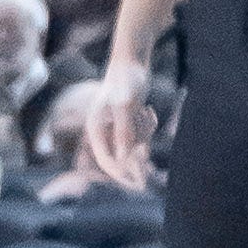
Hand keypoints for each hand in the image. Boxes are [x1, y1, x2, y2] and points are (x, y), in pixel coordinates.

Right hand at [84, 52, 155, 189]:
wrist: (132, 62)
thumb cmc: (125, 81)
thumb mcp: (126, 106)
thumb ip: (124, 132)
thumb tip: (123, 159)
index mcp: (96, 129)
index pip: (106, 161)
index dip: (121, 175)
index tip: (140, 185)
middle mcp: (104, 130)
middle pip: (122, 157)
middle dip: (138, 154)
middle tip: (151, 152)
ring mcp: (117, 127)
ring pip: (134, 146)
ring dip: (144, 135)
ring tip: (144, 112)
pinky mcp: (130, 121)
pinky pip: (142, 135)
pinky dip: (148, 127)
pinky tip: (148, 110)